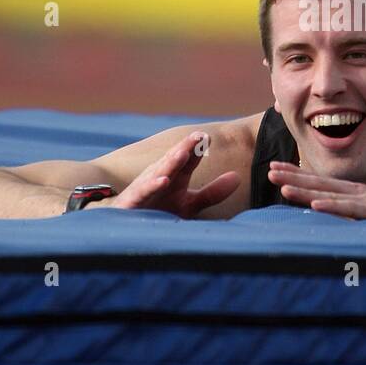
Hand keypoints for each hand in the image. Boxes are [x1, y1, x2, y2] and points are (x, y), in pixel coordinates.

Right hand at [109, 131, 239, 218]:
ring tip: (183, 153)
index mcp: (174, 175)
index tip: (208, 138)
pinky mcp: (134, 202)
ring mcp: (145, 188)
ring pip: (159, 173)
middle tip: (198, 136)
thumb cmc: (159, 211)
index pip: (187, 159)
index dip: (196, 148)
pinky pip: (143, 193)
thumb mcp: (189, 204)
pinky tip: (164, 181)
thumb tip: (238, 177)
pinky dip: (152, 187)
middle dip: (185, 147)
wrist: (127, 228)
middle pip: (174, 160)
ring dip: (170, 162)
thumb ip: (213, 192)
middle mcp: (159, 177)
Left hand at [268, 162, 365, 220]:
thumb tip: (327, 215)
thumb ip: (351, 213)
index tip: (275, 168)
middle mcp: (357, 192)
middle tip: (268, 169)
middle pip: (320, 183)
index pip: (320, 182)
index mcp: (354, 192)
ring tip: (283, 186)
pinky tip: (315, 206)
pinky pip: (351, 210)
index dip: (297, 174)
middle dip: (293, 176)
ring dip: (305, 190)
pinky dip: (332, 207)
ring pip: (330, 194)